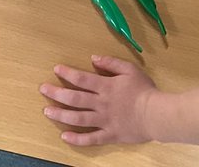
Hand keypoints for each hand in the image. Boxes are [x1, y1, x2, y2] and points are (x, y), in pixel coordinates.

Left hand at [41, 56, 157, 145]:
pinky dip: (77, 139)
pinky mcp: (109, 135)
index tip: (56, 69)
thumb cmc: (144, 90)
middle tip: (43, 89)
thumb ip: (111, 63)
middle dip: (57, 93)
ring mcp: (103, 121)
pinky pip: (90, 139)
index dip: (68, 73)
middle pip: (75, 98)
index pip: (82, 79)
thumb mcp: (130, 69)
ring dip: (61, 115)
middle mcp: (100, 103)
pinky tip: (65, 137)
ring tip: (47, 112)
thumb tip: (94, 59)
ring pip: (78, 118)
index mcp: (105, 86)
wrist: (155, 114)